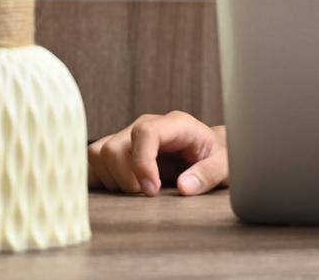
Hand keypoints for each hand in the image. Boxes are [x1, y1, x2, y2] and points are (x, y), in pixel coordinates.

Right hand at [87, 111, 227, 195]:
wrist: (212, 150)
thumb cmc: (218, 155)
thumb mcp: (225, 164)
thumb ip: (208, 174)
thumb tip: (185, 187)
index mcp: (174, 124)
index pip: (145, 133)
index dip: (142, 164)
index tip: (152, 191)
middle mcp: (147, 126)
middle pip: (113, 147)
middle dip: (125, 178)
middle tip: (148, 194)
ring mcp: (130, 137)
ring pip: (97, 154)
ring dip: (112, 180)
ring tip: (137, 190)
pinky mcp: (119, 151)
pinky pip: (92, 162)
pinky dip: (99, 179)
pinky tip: (120, 189)